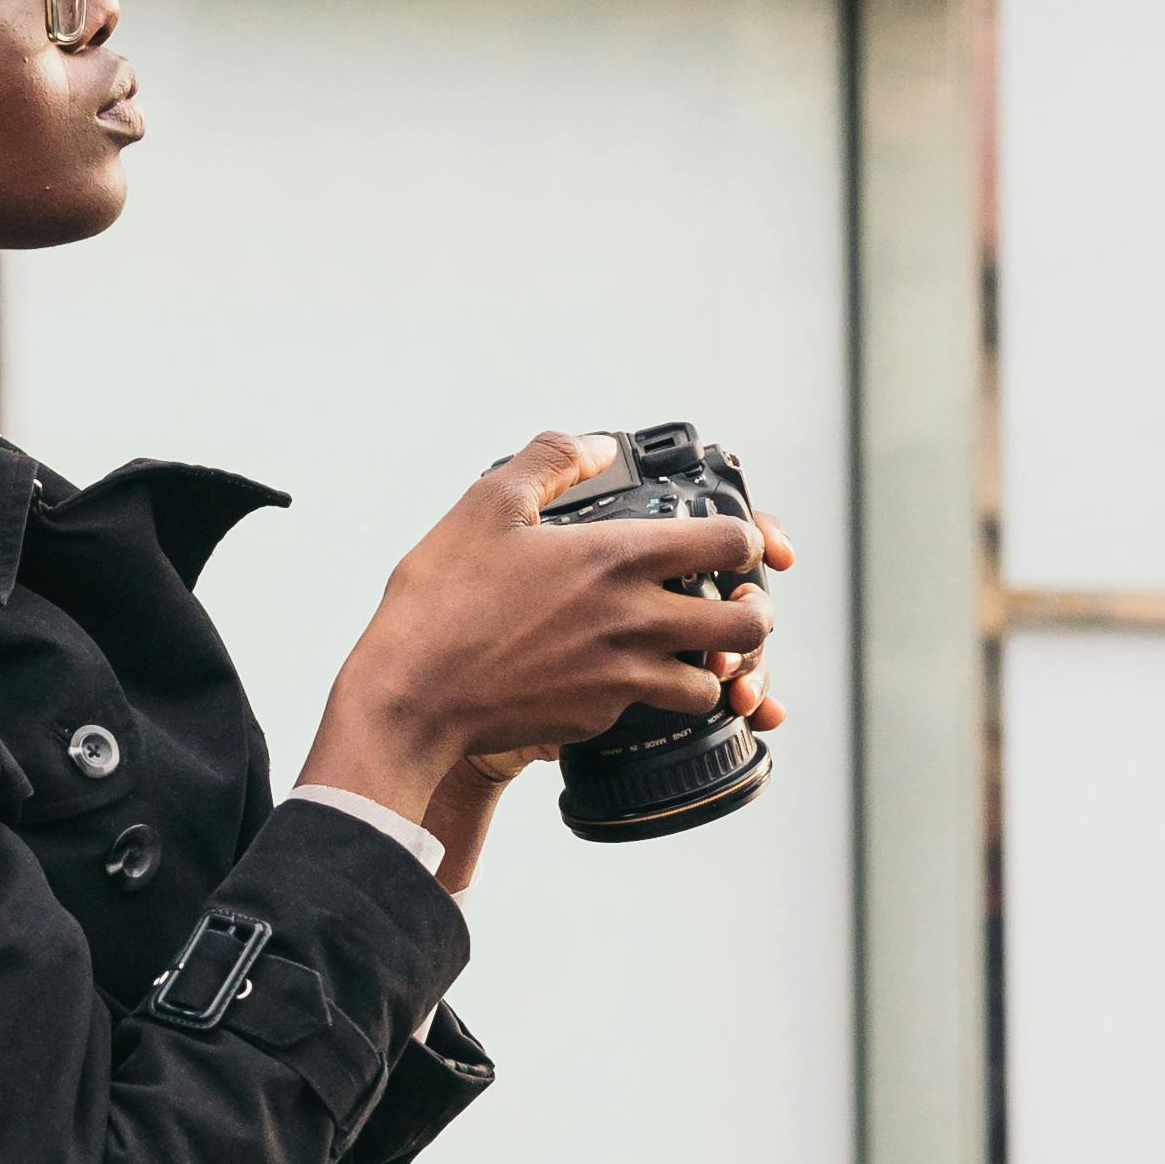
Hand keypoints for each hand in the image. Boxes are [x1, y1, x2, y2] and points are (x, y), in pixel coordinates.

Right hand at [300, 433, 787, 871]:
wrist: (411, 696)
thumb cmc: (441, 600)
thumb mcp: (488, 504)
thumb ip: (551, 459)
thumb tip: (599, 446)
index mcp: (618, 557)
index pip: (732, 541)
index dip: (749, 538)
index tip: (735, 543)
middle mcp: (635, 619)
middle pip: (749, 622)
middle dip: (754, 611)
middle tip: (731, 602)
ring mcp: (622, 675)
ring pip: (714, 681)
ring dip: (713, 666)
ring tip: (691, 651)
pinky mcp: (599, 717)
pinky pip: (656, 709)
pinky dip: (657, 697)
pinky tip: (629, 677)